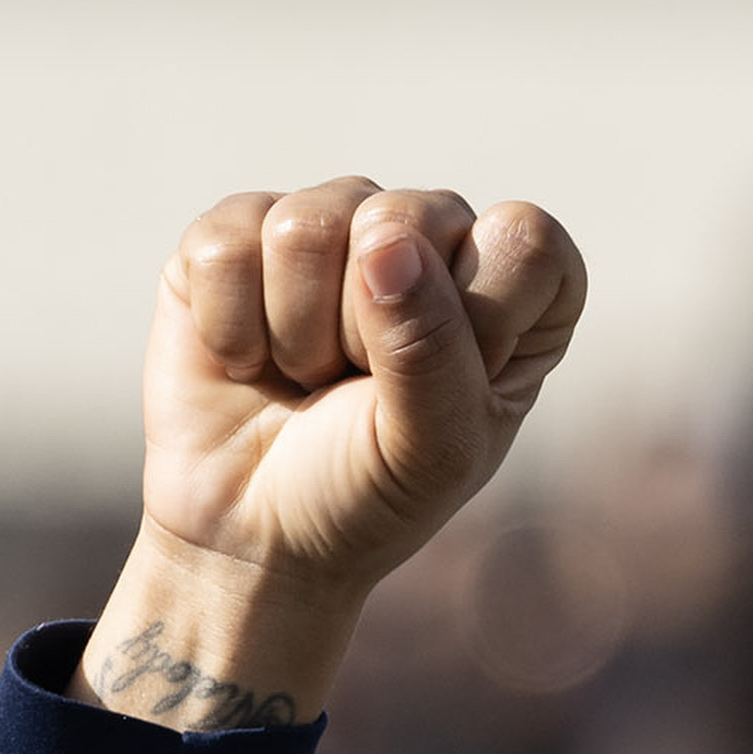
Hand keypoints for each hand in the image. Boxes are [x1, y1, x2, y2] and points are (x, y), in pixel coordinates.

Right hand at [84, 179, 584, 735]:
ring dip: (296, 333)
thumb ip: (431, 351)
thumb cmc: (368, 496)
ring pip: (307, 225)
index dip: (480, 312)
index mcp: (509, 290)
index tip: (447, 386)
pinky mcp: (239, 229)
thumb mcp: (429, 452)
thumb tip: (385, 242)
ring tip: (303, 377)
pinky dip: (230, 327)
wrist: (253, 537)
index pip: (525, 238)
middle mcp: (426, 238)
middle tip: (356, 389)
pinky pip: (227, 244)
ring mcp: (331, 223)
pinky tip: (246, 361)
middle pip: (404, 216)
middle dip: (367, 330)